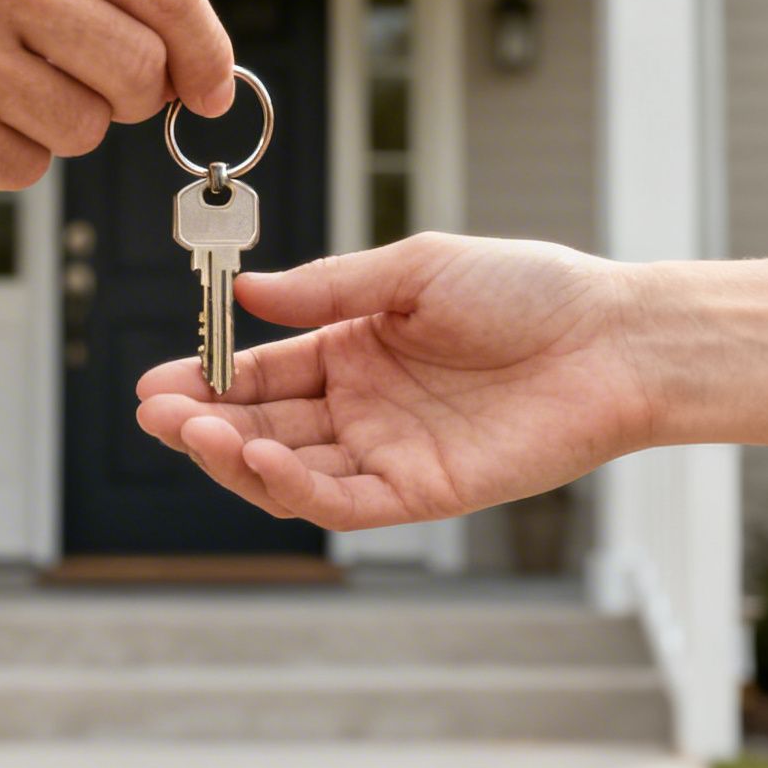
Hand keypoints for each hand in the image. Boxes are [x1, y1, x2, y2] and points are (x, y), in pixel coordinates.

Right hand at [135, 233, 656, 530]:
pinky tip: (262, 456)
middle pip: (264, 425)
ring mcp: (391, 452)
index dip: (208, 378)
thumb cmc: (527, 290)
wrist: (611, 336)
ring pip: (292, 470)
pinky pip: (345, 500)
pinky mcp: (424, 491)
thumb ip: (328, 286)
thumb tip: (247, 292)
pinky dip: (296, 486)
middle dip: (203, 423)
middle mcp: (364, 407)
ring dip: (236, 456)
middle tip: (155, 413)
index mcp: (355, 349)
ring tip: (193, 432)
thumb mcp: (415, 268)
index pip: (263, 372)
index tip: (156, 381)